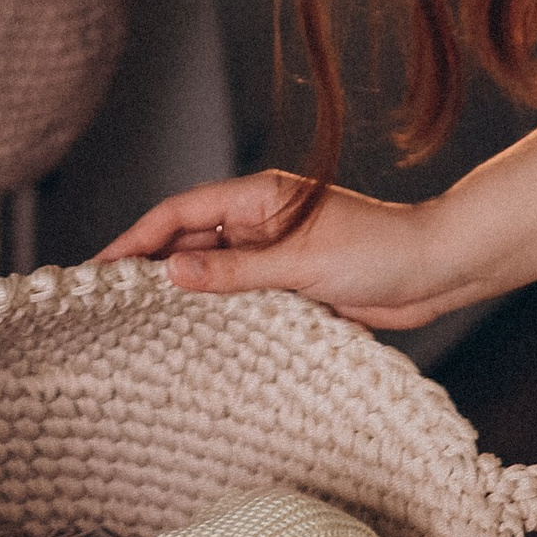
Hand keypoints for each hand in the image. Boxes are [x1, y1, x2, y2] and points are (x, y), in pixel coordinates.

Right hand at [96, 169, 453, 329]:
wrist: (436, 273)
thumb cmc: (378, 252)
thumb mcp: (300, 263)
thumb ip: (235, 272)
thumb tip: (171, 274)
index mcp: (259, 198)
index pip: (179, 213)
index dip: (136, 238)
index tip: (100, 266)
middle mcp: (260, 222)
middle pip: (190, 243)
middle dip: (150, 269)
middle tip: (107, 305)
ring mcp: (275, 254)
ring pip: (213, 274)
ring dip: (183, 295)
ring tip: (138, 327)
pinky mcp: (292, 285)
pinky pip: (241, 297)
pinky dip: (217, 314)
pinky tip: (195, 338)